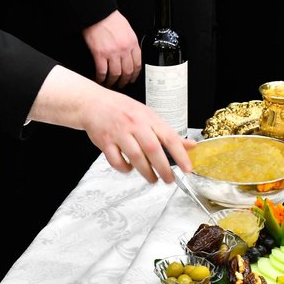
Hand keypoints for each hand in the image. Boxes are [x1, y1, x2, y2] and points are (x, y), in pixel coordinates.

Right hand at [28, 66, 194, 182]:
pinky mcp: (105, 142)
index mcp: (148, 117)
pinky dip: (125, 168)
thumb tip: (190, 145)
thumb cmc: (122, 110)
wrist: (93, 103)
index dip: (180, 154)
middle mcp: (135, 124)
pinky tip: (130, 168)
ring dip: (146, 172)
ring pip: (135, 157)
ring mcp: (119, 133)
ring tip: (153, 179)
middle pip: (153, 149)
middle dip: (164, 168)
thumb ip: (166, 132)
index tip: (187, 168)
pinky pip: (116, 161)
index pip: (169, 136)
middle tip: (170, 179)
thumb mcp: (147, 115)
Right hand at [81, 10, 141, 87]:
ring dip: (113, 82)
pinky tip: (100, 79)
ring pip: (115, 74)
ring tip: (110, 84)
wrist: (97, 13)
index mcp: (132, 43)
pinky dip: (101, 78)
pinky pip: (102, 71)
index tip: (132, 78)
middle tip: (121, 84)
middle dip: (125, 81)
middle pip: (127, 72)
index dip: (135, 74)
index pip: (138, 64)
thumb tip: (129, 54)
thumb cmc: (110, 18)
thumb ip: (130, 42)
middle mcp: (124, 49)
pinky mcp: (100, 54)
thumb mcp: (127, 29)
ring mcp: (112, 53)